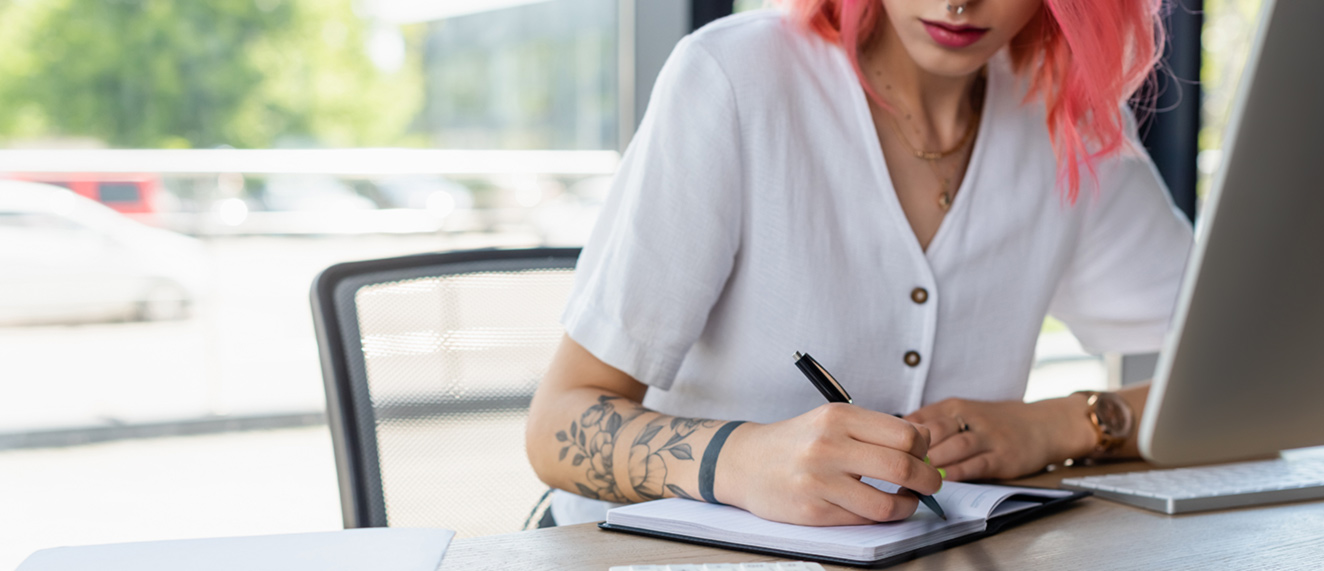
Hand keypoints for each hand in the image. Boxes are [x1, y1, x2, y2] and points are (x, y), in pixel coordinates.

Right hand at [715, 403, 942, 525]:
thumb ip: (876, 428)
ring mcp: (818, 480)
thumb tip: (925, 440)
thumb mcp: (832, 420)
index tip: (925, 457)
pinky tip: (880, 508)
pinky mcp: (812, 510)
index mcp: (838, 417)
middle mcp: (828, 445)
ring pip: (886, 502)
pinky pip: (863, 519)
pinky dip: (881, 517)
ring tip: (907, 501)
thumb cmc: (796, 441)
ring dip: (908, 506)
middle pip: (901, 466)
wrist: (744, 462)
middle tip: (930, 484)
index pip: (905, 435)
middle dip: (927, 480)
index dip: (925, 450)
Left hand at [905, 397, 1096, 481]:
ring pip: (954, 448)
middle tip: (893, 466)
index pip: (920, 417)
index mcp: (955, 406)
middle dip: (912, 450)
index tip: (884, 449)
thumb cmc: (997, 422)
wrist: (1044, 424)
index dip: (899, 434)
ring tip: (914, 476)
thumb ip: (934, 423)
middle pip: (934, 431)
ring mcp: (988, 437)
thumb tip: (896, 438)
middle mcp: (970, 417)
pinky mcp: (1003, 456)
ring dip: (932, 463)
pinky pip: (976, 465)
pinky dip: (958, 473)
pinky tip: (944, 481)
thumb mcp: (965, 412)